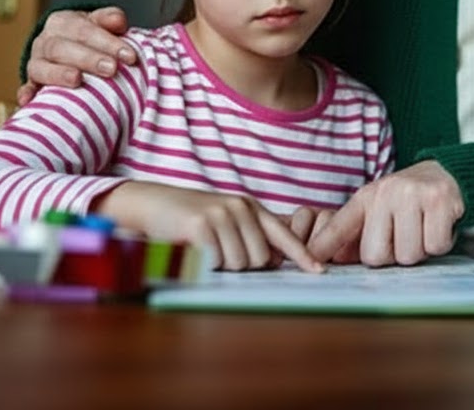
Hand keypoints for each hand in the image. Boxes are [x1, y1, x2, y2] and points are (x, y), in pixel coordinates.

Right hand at [21, 7, 136, 103]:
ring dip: (59, 74)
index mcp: (62, 22)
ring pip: (42, 67)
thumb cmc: (89, 36)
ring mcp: (36, 63)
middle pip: (62, 48)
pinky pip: (27, 88)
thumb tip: (118, 21)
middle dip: (88, 59)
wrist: (67, 46)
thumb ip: (110, 19)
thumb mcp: (99, 22)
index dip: (107, 42)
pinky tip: (29, 100)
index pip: (84, 30)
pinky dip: (27, 93)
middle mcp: (45, 41)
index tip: (130, 56)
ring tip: (77, 80)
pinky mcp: (32, 83)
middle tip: (111, 69)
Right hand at [94, 182, 323, 272]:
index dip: (301, 254)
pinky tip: (195, 251)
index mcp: (250, 208)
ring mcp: (221, 214)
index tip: (319, 271)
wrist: (154, 203)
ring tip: (205, 250)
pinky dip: (207, 265)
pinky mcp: (201, 225)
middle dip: (242, 267)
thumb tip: (275, 261)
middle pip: (260, 259)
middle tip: (219, 254)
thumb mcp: (226, 221)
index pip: (282, 234)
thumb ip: (251, 236)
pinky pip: (217, 262)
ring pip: (239, 264)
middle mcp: (240, 207)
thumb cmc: (191, 219)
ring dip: (222, 267)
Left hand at [306, 161, 463, 266]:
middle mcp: (386, 193)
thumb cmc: (408, 200)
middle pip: (376, 255)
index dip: (323, 245)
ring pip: (408, 255)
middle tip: (405, 234)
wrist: (447, 173)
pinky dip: (440, 243)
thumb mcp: (378, 210)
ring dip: (419, 249)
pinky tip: (438, 224)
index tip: (307, 259)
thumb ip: (354, 235)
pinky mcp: (439, 201)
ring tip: (422, 228)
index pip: (339, 226)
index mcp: (366, 198)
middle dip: (393, 254)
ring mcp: (413, 195)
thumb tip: (330, 259)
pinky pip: (434, 246)